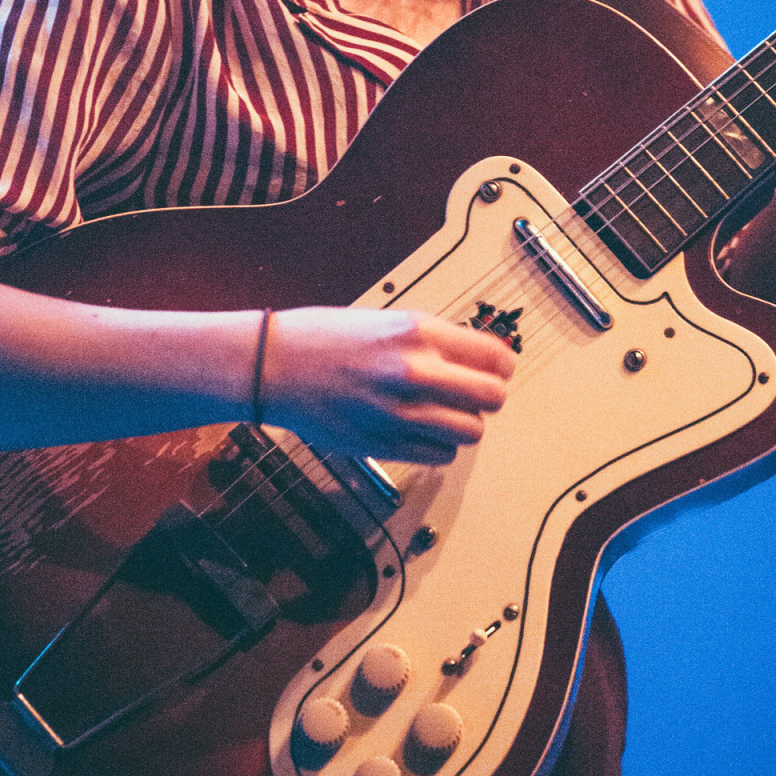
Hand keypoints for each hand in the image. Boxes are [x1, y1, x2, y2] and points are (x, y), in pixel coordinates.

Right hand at [262, 306, 515, 464]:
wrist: (274, 365)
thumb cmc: (326, 337)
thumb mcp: (388, 320)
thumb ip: (434, 340)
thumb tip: (479, 359)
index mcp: (418, 332)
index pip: (495, 356)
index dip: (501, 364)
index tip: (496, 368)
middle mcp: (415, 372)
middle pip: (493, 397)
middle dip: (489, 396)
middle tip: (475, 393)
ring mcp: (400, 412)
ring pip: (472, 432)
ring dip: (465, 423)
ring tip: (444, 413)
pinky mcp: (385, 445)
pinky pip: (440, 455)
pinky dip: (439, 446)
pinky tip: (420, 430)